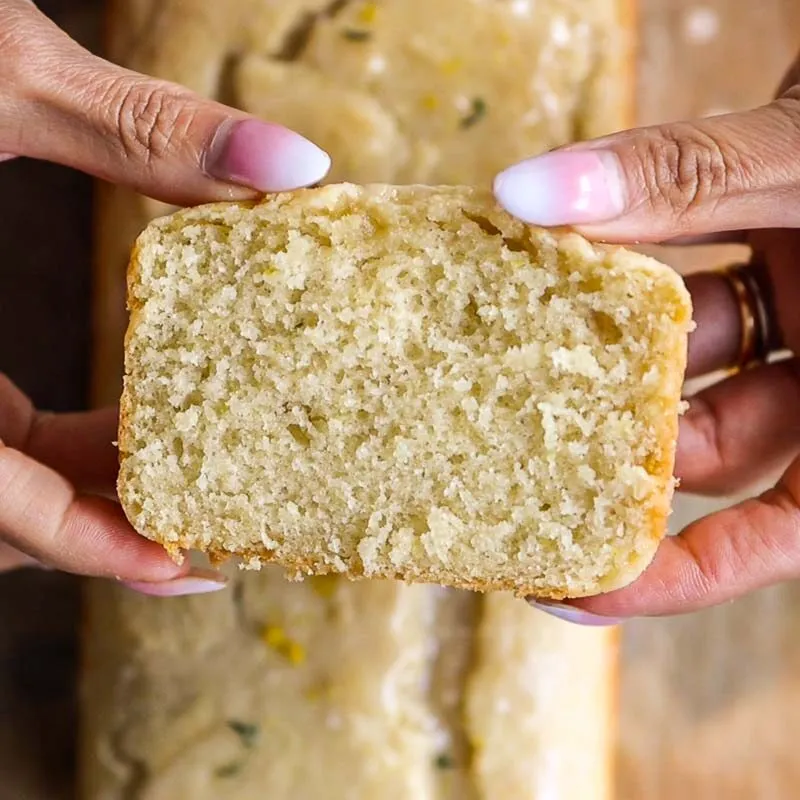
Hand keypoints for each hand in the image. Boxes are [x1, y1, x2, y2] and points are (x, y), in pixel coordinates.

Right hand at [0, 0, 330, 591]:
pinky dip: (52, 457)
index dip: (90, 547)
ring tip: (191, 480)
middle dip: (104, 528)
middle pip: (0, 513)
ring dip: (86, 494)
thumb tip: (296, 163)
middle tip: (213, 526)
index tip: (186, 570)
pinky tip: (129, 430)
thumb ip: (143, 128)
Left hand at [494, 53, 799, 621]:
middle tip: (505, 456)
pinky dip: (626, 275)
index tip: (570, 589)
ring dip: (603, 348)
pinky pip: (686, 286)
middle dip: (613, 446)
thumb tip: (523, 193)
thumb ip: (680, 180)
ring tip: (507, 350)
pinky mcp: (770, 252)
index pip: (777, 531)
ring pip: (687, 362)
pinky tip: (553, 263)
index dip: (676, 574)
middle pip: (708, 445)